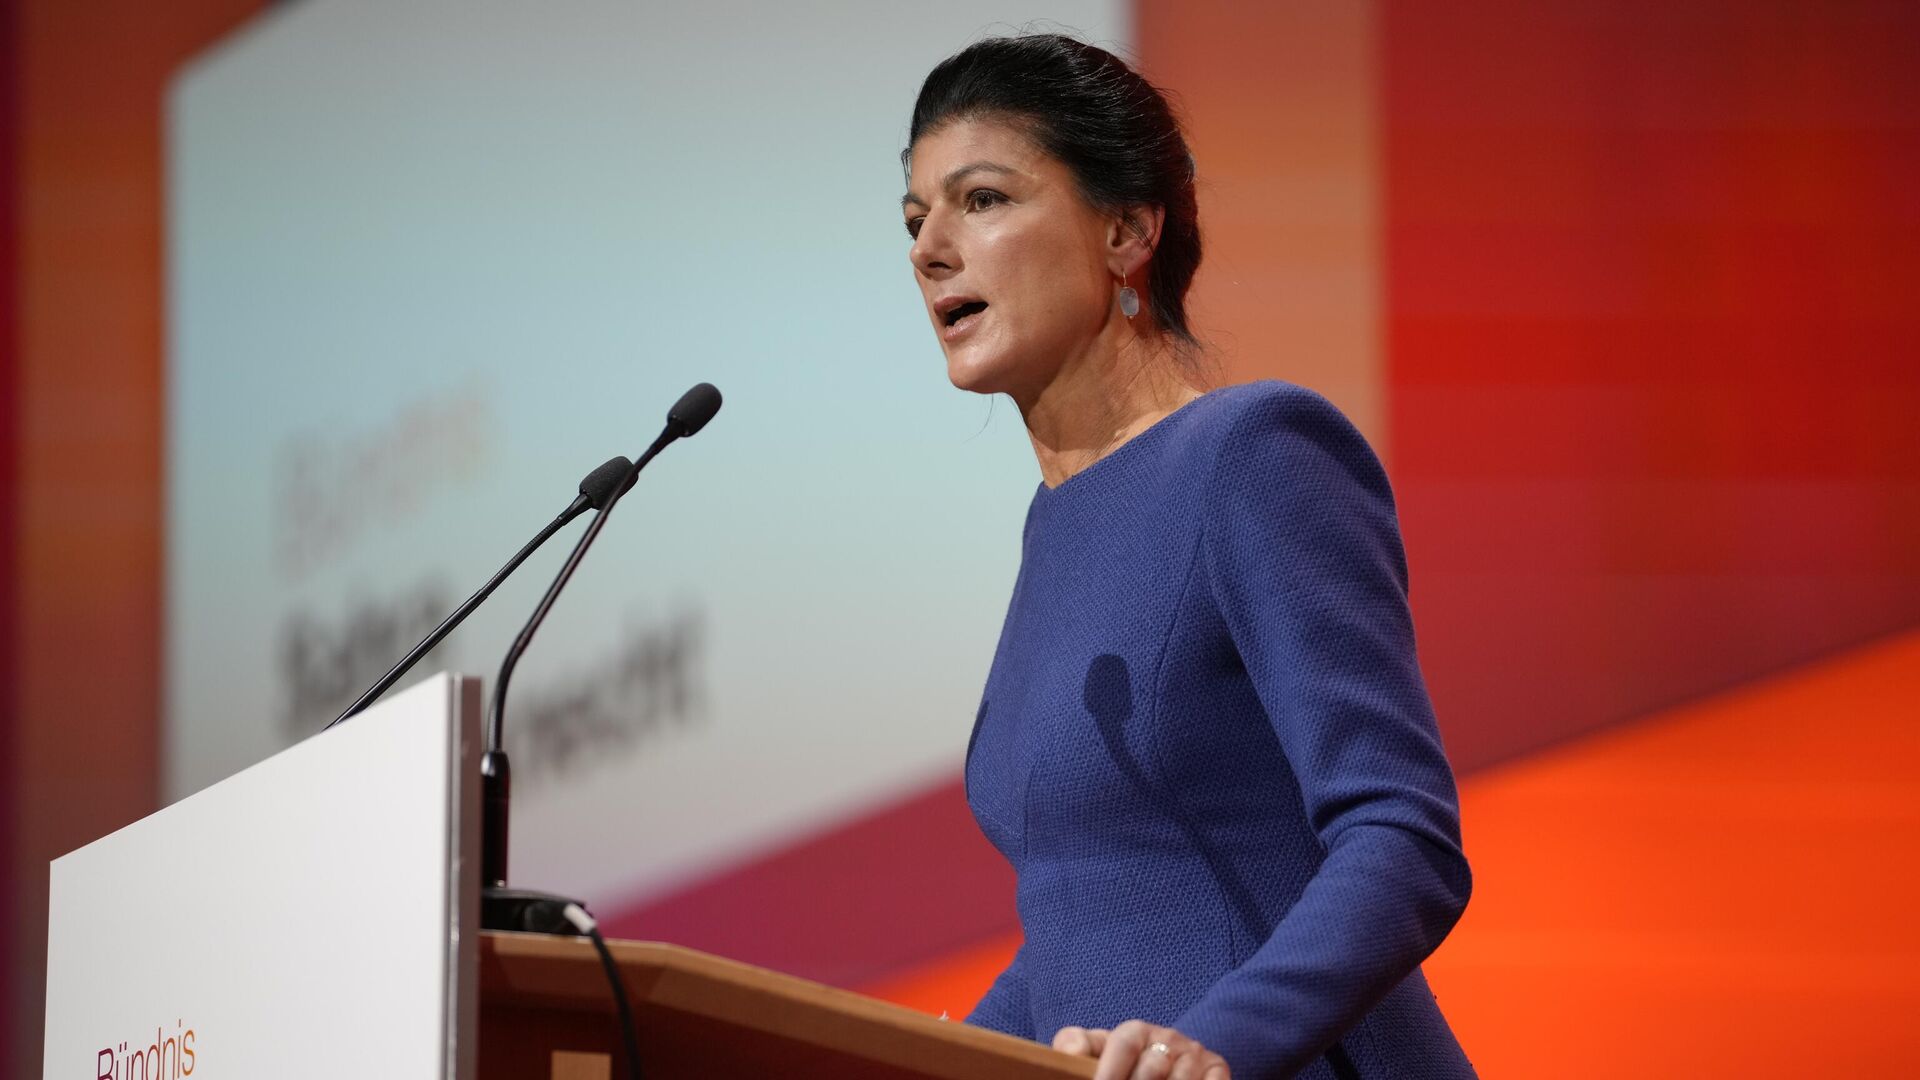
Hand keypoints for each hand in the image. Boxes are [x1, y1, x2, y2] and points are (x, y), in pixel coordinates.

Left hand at [1053, 1020, 1229, 1079]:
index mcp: (1136, 1031)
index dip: (1110, 1071)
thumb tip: (1069, 1052)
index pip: (1124, 1045)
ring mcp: (1195, 1055)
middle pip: (1152, 1069)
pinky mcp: (1218, 1069)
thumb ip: (1079, 1044)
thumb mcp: (1101, 1049)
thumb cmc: (1125, 1060)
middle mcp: (1169, 1038)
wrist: (1172, 1058)